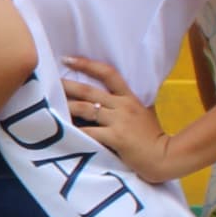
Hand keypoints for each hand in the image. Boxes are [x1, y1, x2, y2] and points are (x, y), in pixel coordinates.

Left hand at [60, 55, 181, 181]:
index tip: (68, 59)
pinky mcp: (115, 137)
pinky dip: (74, 132)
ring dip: (66, 107)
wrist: (166, 157)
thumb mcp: (143, 114)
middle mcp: (123, 105)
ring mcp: (119, 120)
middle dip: (67, 85)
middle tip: (49, 81)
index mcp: (130, 98)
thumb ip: (127, 106)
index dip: (87, 64)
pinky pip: (89, 132)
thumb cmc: (153, 139)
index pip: (108, 73)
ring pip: (85, 108)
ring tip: (49, 106)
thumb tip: (105, 102)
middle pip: (89, 90)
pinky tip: (62, 132)